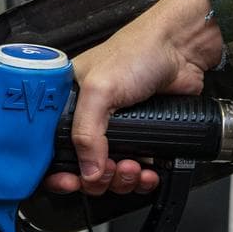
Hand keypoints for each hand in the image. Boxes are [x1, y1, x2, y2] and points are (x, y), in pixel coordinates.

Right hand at [43, 0, 223, 195]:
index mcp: (69, 104)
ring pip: (110, 174)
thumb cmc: (138, 51)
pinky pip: (137, 172)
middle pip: (82, 168)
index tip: (70, 181)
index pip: (51, 148)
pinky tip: (149, 171)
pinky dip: (143, 179)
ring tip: (133, 167)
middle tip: (109, 171)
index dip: (57, 171)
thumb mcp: (100, 89)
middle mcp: (90, 118)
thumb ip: (86, 132)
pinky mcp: (143, 137)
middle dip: (97, 178)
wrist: (181, 50)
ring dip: (122, 180)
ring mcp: (117, 130)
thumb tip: (88, 171)